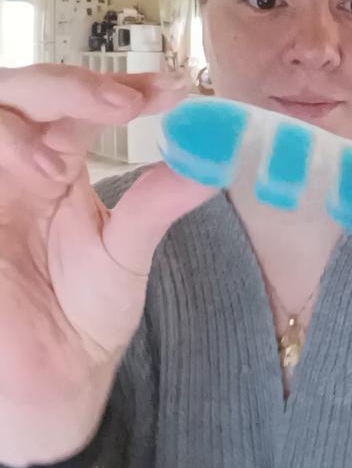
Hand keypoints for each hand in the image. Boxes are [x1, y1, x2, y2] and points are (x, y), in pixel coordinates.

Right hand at [0, 65, 215, 465]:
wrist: (52, 382)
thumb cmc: (84, 315)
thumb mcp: (127, 253)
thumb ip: (159, 202)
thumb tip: (214, 156)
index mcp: (59, 162)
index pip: (84, 102)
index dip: (123, 85)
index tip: (173, 88)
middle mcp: (18, 165)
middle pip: (24, 91)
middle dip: (70, 86)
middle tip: (122, 104)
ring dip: (23, 121)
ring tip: (62, 162)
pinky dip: (2, 148)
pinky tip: (37, 174)